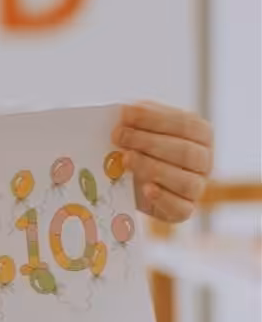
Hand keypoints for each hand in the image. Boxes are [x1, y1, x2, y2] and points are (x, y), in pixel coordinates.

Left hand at [115, 102, 214, 222]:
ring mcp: (197, 187)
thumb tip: (125, 111)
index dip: (154, 119)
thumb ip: (135, 117)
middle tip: (118, 136)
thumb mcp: (138, 125)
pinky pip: (182, 208)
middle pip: (186, 152)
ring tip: (125, 159)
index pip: (187, 124)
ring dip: (152, 168)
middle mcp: (204, 161)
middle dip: (149, 142)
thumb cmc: (136, 145)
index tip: (125, 115)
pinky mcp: (182, 210)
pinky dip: (164, 199)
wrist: (126, 179)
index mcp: (200, 134)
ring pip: (187, 181)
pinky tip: (146, 188)